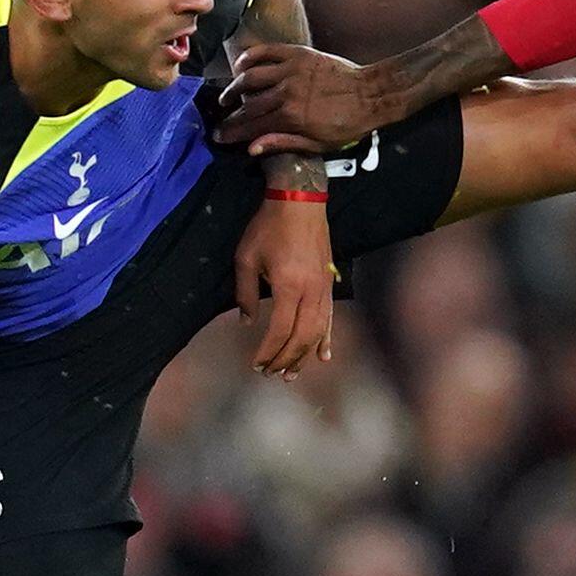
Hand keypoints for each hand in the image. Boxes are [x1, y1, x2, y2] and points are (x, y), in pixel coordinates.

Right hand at [217, 40, 389, 155]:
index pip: (252, 126)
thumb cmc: (347, 124)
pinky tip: (241, 65)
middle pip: (248, 104)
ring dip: (235, 87)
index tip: (219, 136)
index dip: (232, 132)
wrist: (371, 95)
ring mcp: (291, 71)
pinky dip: (251, 57)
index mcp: (291, 118)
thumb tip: (252, 148)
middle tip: (220, 120)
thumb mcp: (317, 143)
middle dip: (230, 115)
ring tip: (227, 96)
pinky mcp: (299, 54)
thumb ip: (282, 143)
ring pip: (251, 77)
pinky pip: (267, 52)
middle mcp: (287, 93)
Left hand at [237, 190, 337, 376]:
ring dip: (304, 355)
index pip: (280, 330)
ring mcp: (324, 289)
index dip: (268, 351)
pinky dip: (326, 339)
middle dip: (285, 359)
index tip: (256, 364)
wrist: (300, 201)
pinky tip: (324, 356)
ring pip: (318, 332)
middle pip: (301, 337)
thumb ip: (245, 293)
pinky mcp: (329, 284)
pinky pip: (330, 318)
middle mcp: (311, 292)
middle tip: (270, 374)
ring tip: (292, 373)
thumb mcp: (246, 258)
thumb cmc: (268, 227)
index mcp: (289, 287)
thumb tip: (247, 322)